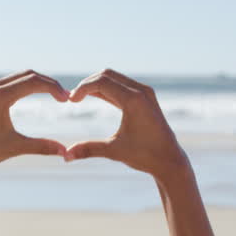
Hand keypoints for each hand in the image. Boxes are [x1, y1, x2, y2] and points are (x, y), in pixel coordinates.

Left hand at [0, 71, 68, 170]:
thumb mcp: (15, 148)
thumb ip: (41, 146)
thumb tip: (65, 151)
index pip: (32, 82)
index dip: (53, 88)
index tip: (67, 99)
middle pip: (29, 75)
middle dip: (49, 84)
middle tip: (66, 97)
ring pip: (22, 76)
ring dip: (40, 83)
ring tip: (57, 96)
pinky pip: (14, 82)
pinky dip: (29, 85)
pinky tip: (41, 94)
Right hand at [66, 70, 186, 177]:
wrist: (169, 160)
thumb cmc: (145, 156)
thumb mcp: (114, 151)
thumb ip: (89, 149)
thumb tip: (65, 156)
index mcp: (134, 100)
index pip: (102, 82)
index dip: (82, 89)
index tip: (71, 101)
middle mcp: (141, 92)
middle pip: (107, 75)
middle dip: (88, 84)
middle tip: (73, 99)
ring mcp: (145, 93)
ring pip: (115, 78)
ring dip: (97, 85)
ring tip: (81, 98)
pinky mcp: (146, 97)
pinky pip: (123, 85)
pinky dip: (108, 89)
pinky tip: (95, 97)